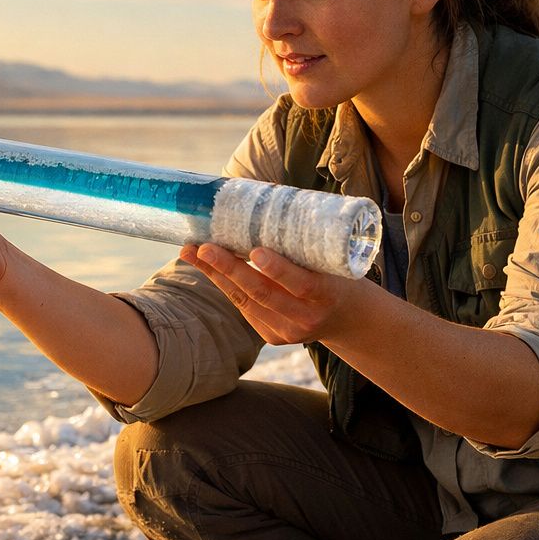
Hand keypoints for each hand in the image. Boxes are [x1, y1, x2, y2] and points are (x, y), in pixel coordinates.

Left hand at [181, 242, 365, 345]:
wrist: (346, 318)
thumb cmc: (335, 274)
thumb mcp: (331, 259)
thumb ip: (304, 242)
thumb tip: (263, 202)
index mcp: (327, 294)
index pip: (301, 283)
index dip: (278, 269)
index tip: (255, 250)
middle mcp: (307, 317)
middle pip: (262, 293)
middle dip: (229, 269)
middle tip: (204, 247)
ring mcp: (288, 331)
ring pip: (245, 301)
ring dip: (215, 275)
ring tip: (191, 252)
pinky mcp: (273, 337)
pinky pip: (244, 307)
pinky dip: (225, 285)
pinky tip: (208, 266)